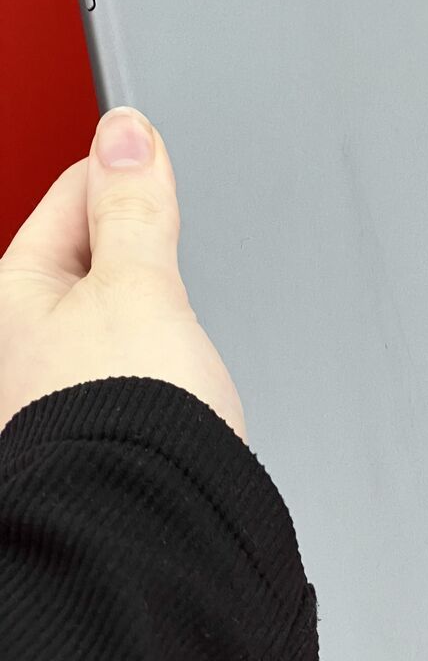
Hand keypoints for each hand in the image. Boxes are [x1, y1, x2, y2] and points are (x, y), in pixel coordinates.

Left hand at [0, 107, 246, 439]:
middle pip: (96, 250)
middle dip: (145, 248)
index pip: (70, 195)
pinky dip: (159, 350)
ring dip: (157, 305)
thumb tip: (125, 133)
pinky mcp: (98, 415)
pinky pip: (131, 354)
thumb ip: (135, 207)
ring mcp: (59, 380)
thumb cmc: (129, 423)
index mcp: (13, 294)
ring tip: (176, 334)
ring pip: (119, 306)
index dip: (126, 178)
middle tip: (174, 270)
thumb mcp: (141, 287)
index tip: (160, 166)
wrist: (156, 528)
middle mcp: (23, 339)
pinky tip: (177, 371)